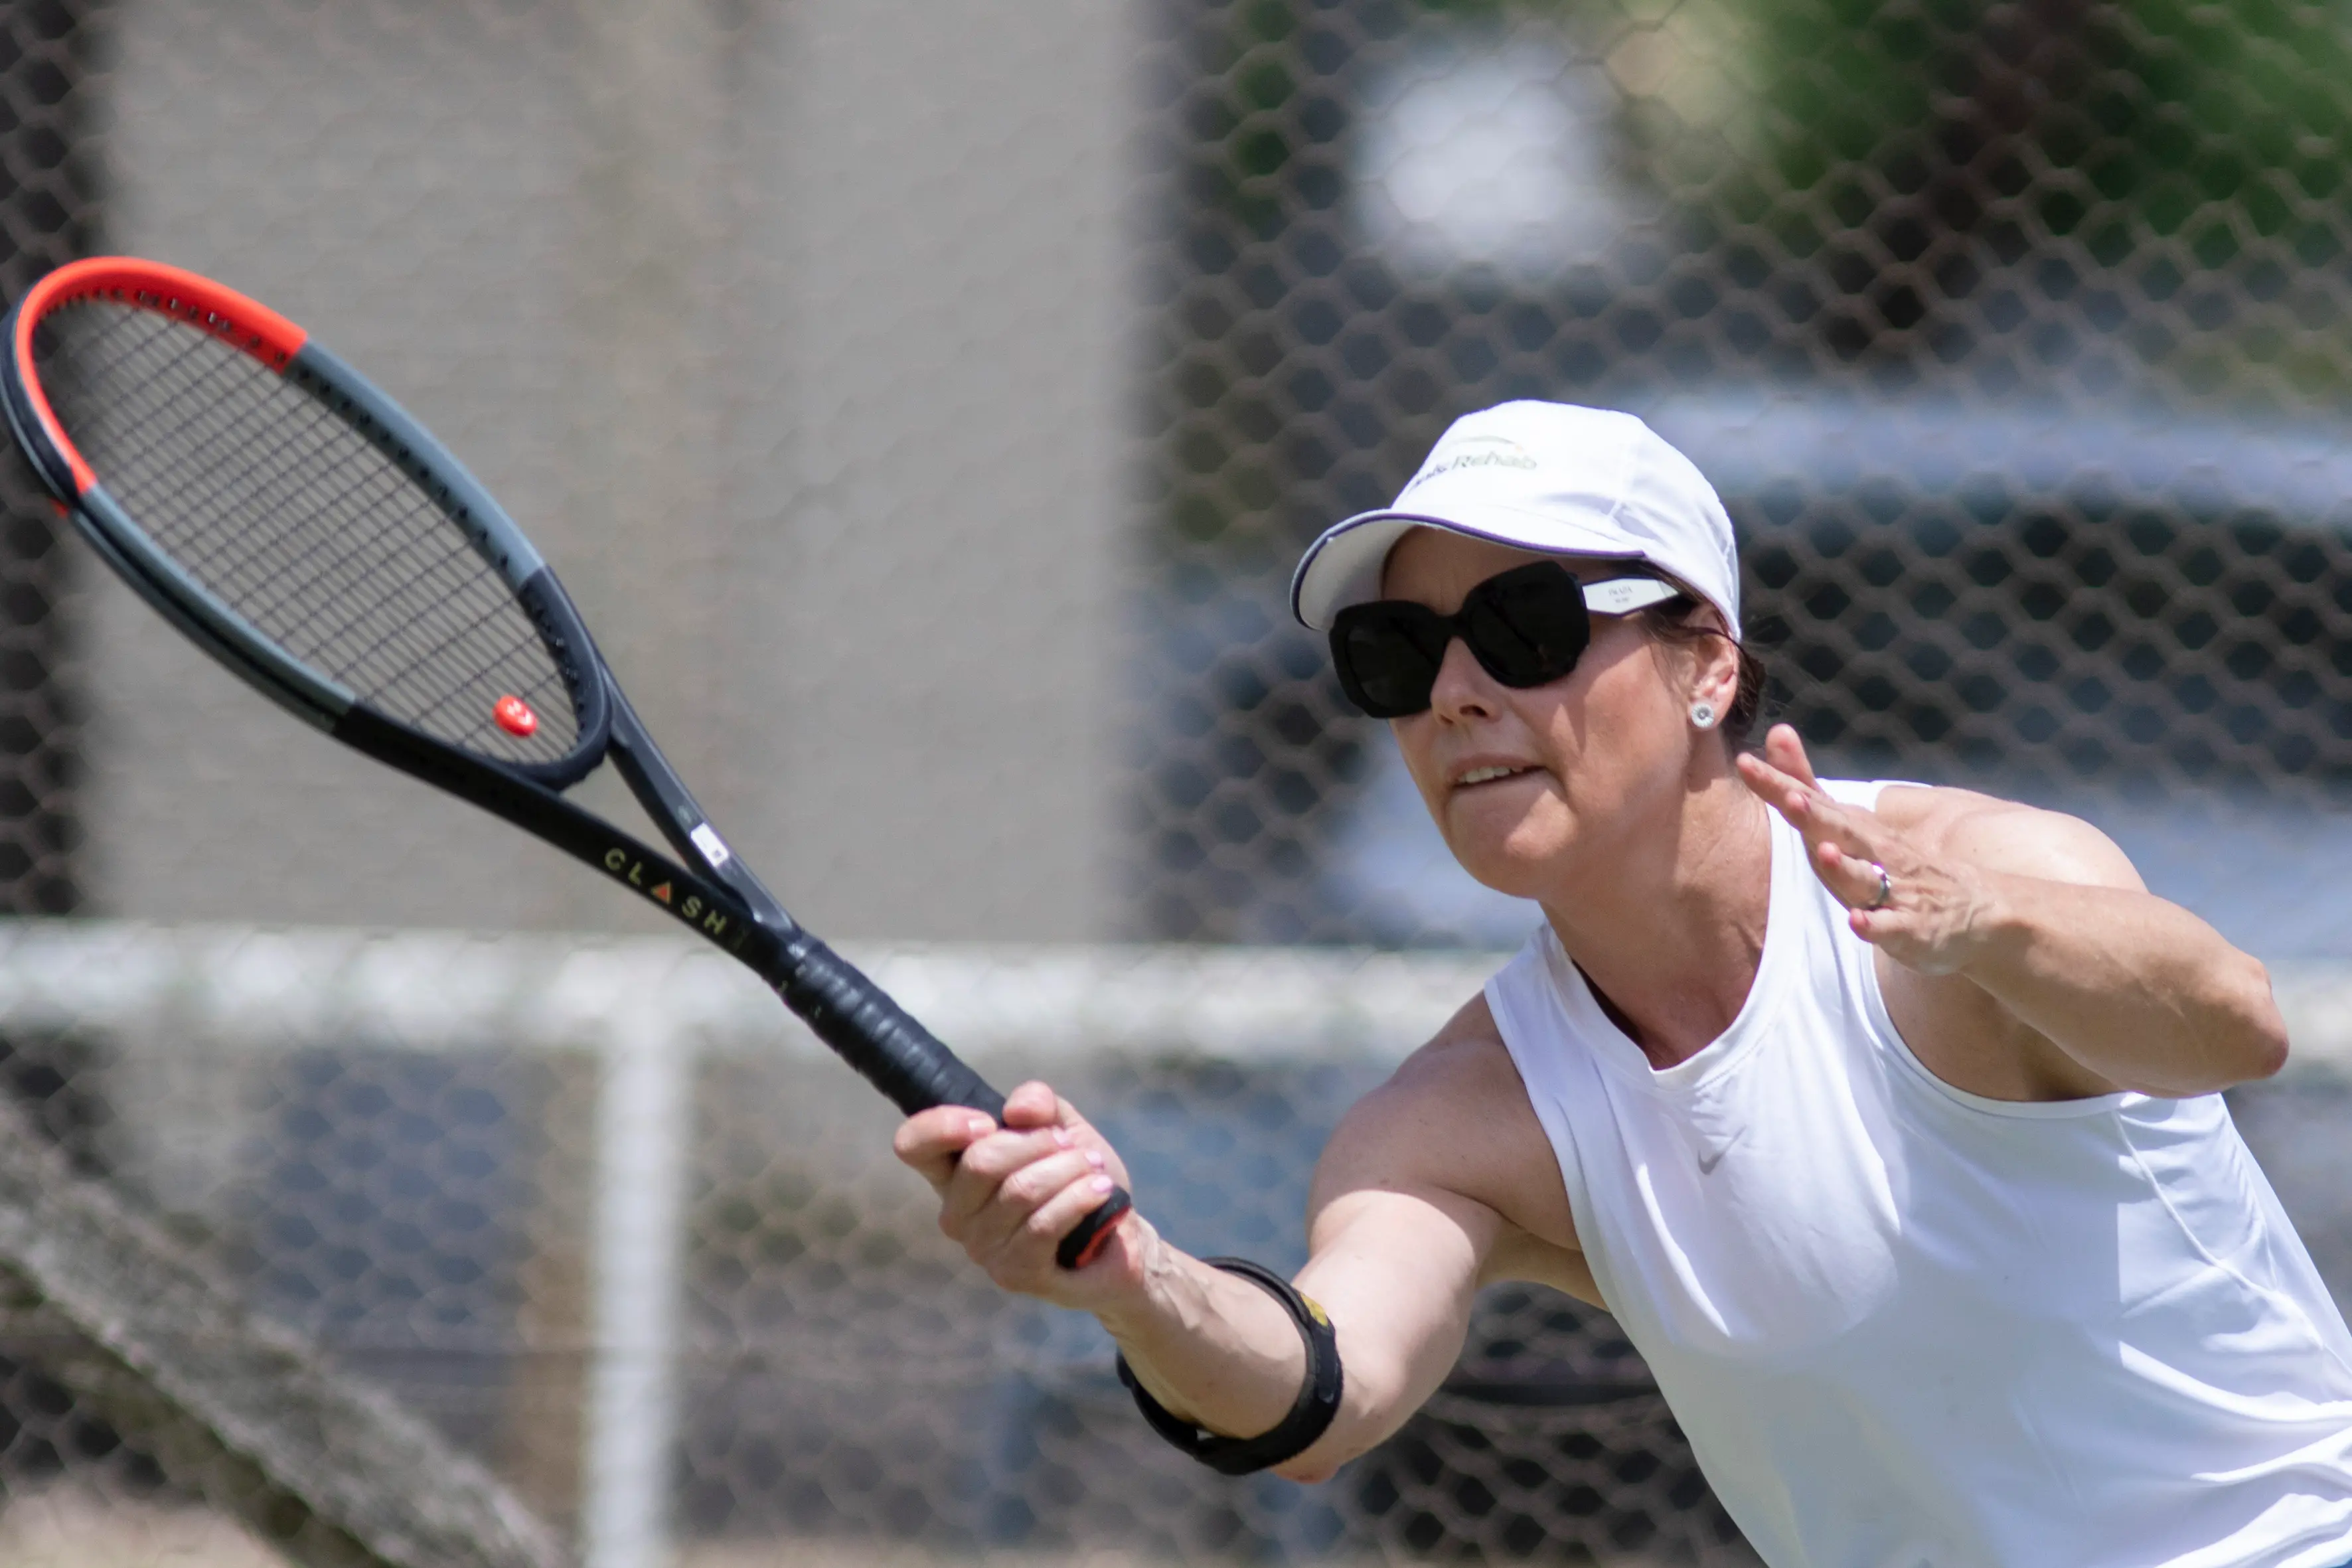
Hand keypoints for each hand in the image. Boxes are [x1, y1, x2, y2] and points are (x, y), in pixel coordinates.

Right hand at [892, 1080, 1143, 1304]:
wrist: (1121, 1238)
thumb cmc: (1078, 1178)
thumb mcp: (1062, 1125)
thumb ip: (1038, 1103)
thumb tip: (1017, 1110)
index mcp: (954, 1172)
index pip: (913, 1144)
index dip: (943, 1125)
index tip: (989, 1121)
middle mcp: (956, 1214)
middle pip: (981, 1162)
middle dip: (1037, 1142)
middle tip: (1070, 1145)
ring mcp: (982, 1249)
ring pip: (1020, 1191)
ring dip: (1068, 1168)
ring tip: (1093, 1167)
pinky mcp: (1014, 1274)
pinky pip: (1043, 1225)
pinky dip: (1078, 1198)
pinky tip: (1099, 1190)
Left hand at [1734, 725, 1998, 975]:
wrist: (1977, 907)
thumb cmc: (1895, 863)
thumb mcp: (1848, 822)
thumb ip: (1807, 783)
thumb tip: (1776, 732)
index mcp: (1852, 829)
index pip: (1812, 800)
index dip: (1779, 784)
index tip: (1746, 763)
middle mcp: (1874, 854)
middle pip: (1840, 831)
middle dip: (1814, 815)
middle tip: (1789, 796)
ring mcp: (1894, 891)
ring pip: (1865, 878)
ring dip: (1844, 866)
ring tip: (1823, 850)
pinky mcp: (1911, 928)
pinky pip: (1890, 927)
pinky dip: (1874, 925)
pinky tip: (1856, 922)